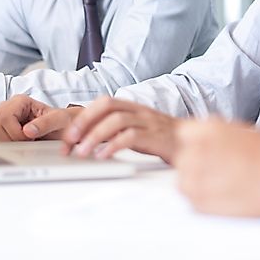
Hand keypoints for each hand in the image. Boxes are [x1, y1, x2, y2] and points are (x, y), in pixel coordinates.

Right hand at [0, 95, 80, 141]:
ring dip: (10, 145)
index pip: (5, 118)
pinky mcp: (2, 131)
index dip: (16, 133)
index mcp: (20, 101)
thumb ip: (45, 124)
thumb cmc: (60, 121)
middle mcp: (8, 108)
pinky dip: (8, 148)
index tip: (31, 138)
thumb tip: (28, 131)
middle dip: (12, 140)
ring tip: (27, 142)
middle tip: (29, 142)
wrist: (62, 127)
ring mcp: (3, 119)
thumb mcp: (59, 120)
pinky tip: (21, 145)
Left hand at [63, 96, 178, 162]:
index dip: (83, 116)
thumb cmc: (160, 139)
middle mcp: (139, 110)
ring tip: (82, 153)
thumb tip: (85, 139)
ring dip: (95, 136)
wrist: (191, 143)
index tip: (68, 136)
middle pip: (107, 105)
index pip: (103, 103)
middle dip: (85, 121)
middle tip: (70, 141)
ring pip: (116, 120)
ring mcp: (148, 122)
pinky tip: (103, 156)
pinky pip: (131, 136)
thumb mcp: (135, 130)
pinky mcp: (155, 136)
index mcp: (132, 107)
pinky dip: (113, 146)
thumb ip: (114, 130)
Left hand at [174, 118, 259, 217]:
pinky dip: (204, 200)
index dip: (196, 142)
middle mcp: (199, 151)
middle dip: (197, 163)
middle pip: (182, 158)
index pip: (184, 133)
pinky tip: (225, 195)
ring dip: (197, 183)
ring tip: (221, 184)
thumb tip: (204, 138)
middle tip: (219, 168)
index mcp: (210, 129)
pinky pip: (192, 201)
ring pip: (183, 182)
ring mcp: (198, 178)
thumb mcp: (244, 130)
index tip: (206, 149)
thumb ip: (218, 132)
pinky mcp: (203, 203)